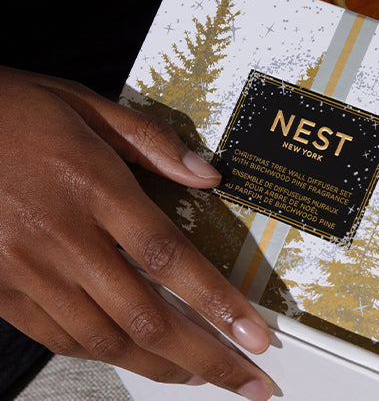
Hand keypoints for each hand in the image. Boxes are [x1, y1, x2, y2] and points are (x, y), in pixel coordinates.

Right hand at [0, 67, 274, 400]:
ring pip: (103, 338)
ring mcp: (26, 269)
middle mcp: (62, 236)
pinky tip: (132, 358)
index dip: (217, 303)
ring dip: (158, 366)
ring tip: (199, 376)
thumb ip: (152, 141)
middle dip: (203, 356)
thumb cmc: (11, 112)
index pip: (170, 258)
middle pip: (144, 315)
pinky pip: (57, 337)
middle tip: (245, 380)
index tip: (253, 334)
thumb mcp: (86, 106)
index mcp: (93, 186)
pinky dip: (101, 354)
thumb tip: (209, 174)